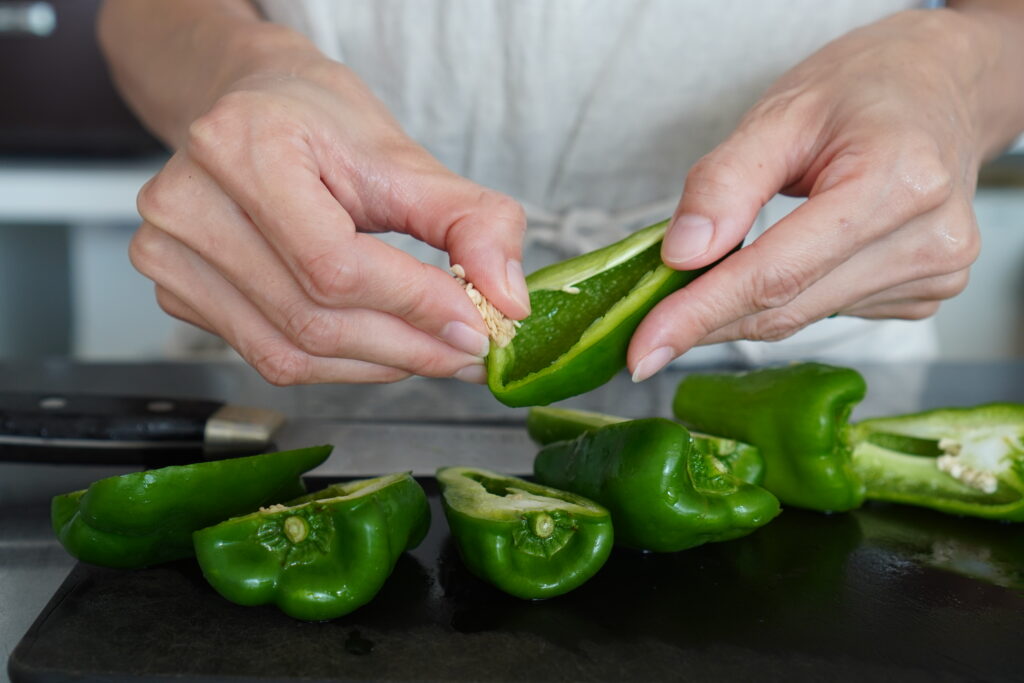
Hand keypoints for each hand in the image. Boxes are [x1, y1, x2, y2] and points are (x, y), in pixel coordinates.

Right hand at [131, 57, 529, 384]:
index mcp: (242, 147)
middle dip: (408, 348)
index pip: (334, 264)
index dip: (415, 306)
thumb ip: (469, 223)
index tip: (478, 326)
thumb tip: (506, 300)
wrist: (252, 110)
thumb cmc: (320, 124)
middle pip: (313, 320)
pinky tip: (379, 345)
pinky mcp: (175, 292)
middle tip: (468, 351)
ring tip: (432, 350)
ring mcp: (168, 253)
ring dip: (377, 365)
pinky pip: (269, 356)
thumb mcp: (404, 157)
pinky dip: (338, 365)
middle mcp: (188, 203)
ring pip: (290, 354)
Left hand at [628, 8, 1019, 380]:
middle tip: (645, 327)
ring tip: (716, 271)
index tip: (643, 348)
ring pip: (803, 317)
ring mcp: (935, 274)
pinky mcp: (925, 294)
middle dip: (707, 319)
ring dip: (742, 308)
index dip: (701, 314)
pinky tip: (784, 262)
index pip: (778, 274)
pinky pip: (828, 312)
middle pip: (787, 307)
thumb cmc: (864, 89)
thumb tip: (682, 255)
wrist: (942, 88)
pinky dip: (786, 298)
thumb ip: (724, 183)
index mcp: (898, 180)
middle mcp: (929, 238)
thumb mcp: (782, 112)